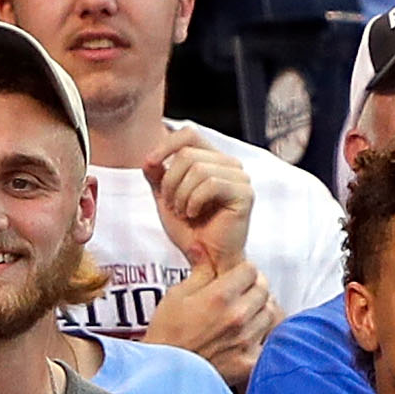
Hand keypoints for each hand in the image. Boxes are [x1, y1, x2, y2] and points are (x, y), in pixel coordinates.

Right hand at [143, 260, 275, 387]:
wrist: (165, 375)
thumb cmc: (166, 335)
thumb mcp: (175, 296)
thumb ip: (199, 272)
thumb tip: (203, 248)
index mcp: (220, 296)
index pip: (251, 270)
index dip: (242, 271)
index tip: (236, 276)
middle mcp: (238, 316)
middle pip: (264, 289)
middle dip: (254, 287)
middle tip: (241, 293)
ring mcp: (246, 340)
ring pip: (269, 313)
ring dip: (259, 310)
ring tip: (243, 315)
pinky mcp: (250, 361)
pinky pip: (266, 340)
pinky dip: (260, 336)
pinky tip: (244, 337)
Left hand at [146, 131, 255, 272]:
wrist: (206, 259)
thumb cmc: (190, 230)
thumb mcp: (166, 197)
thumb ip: (158, 175)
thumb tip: (150, 158)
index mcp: (213, 160)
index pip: (189, 134)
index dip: (166, 144)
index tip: (149, 163)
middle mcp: (230, 164)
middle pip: (188, 154)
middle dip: (170, 181)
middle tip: (171, 205)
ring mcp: (240, 178)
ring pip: (198, 169)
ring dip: (181, 194)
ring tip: (183, 212)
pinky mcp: (245, 193)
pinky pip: (212, 184)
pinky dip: (194, 200)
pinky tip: (193, 214)